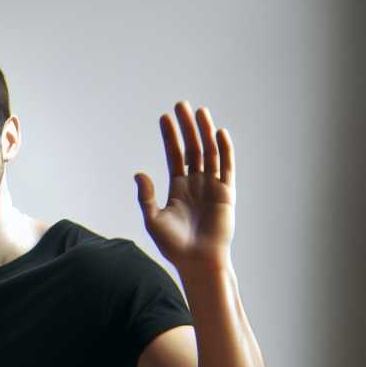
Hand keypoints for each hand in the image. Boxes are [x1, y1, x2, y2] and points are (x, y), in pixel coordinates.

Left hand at [136, 102, 233, 273]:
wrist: (197, 261)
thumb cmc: (174, 245)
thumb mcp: (153, 219)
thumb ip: (146, 196)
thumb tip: (138, 173)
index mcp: (178, 187)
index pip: (174, 155)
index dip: (169, 136)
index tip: (164, 117)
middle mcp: (196, 183)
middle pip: (192, 148)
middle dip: (186, 127)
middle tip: (181, 105)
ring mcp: (212, 186)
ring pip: (209, 152)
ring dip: (204, 132)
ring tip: (199, 112)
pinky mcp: (227, 192)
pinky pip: (227, 167)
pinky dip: (224, 149)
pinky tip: (218, 133)